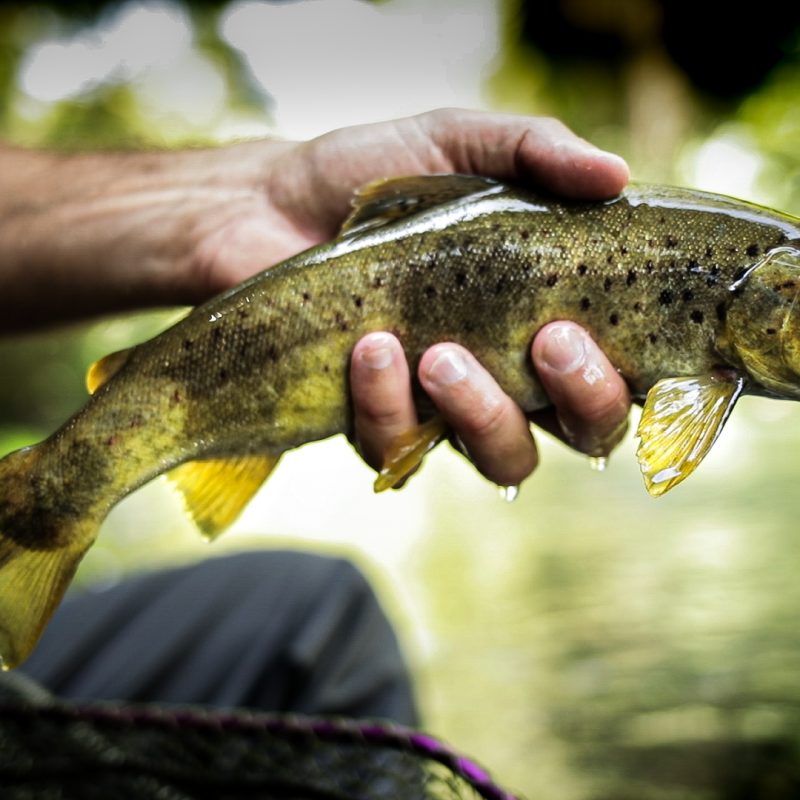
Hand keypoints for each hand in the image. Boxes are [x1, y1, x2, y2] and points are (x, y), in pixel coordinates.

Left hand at [192, 109, 630, 485]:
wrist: (266, 205)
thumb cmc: (373, 179)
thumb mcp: (457, 143)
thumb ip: (535, 151)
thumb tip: (616, 178)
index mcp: (542, 312)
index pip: (622, 366)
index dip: (633, 373)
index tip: (611, 330)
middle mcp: (508, 371)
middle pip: (583, 432)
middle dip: (582, 400)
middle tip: (549, 342)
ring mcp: (443, 405)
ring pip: (502, 457)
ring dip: (484, 415)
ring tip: (438, 353)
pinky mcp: (376, 421)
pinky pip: (401, 449)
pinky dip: (389, 407)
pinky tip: (370, 349)